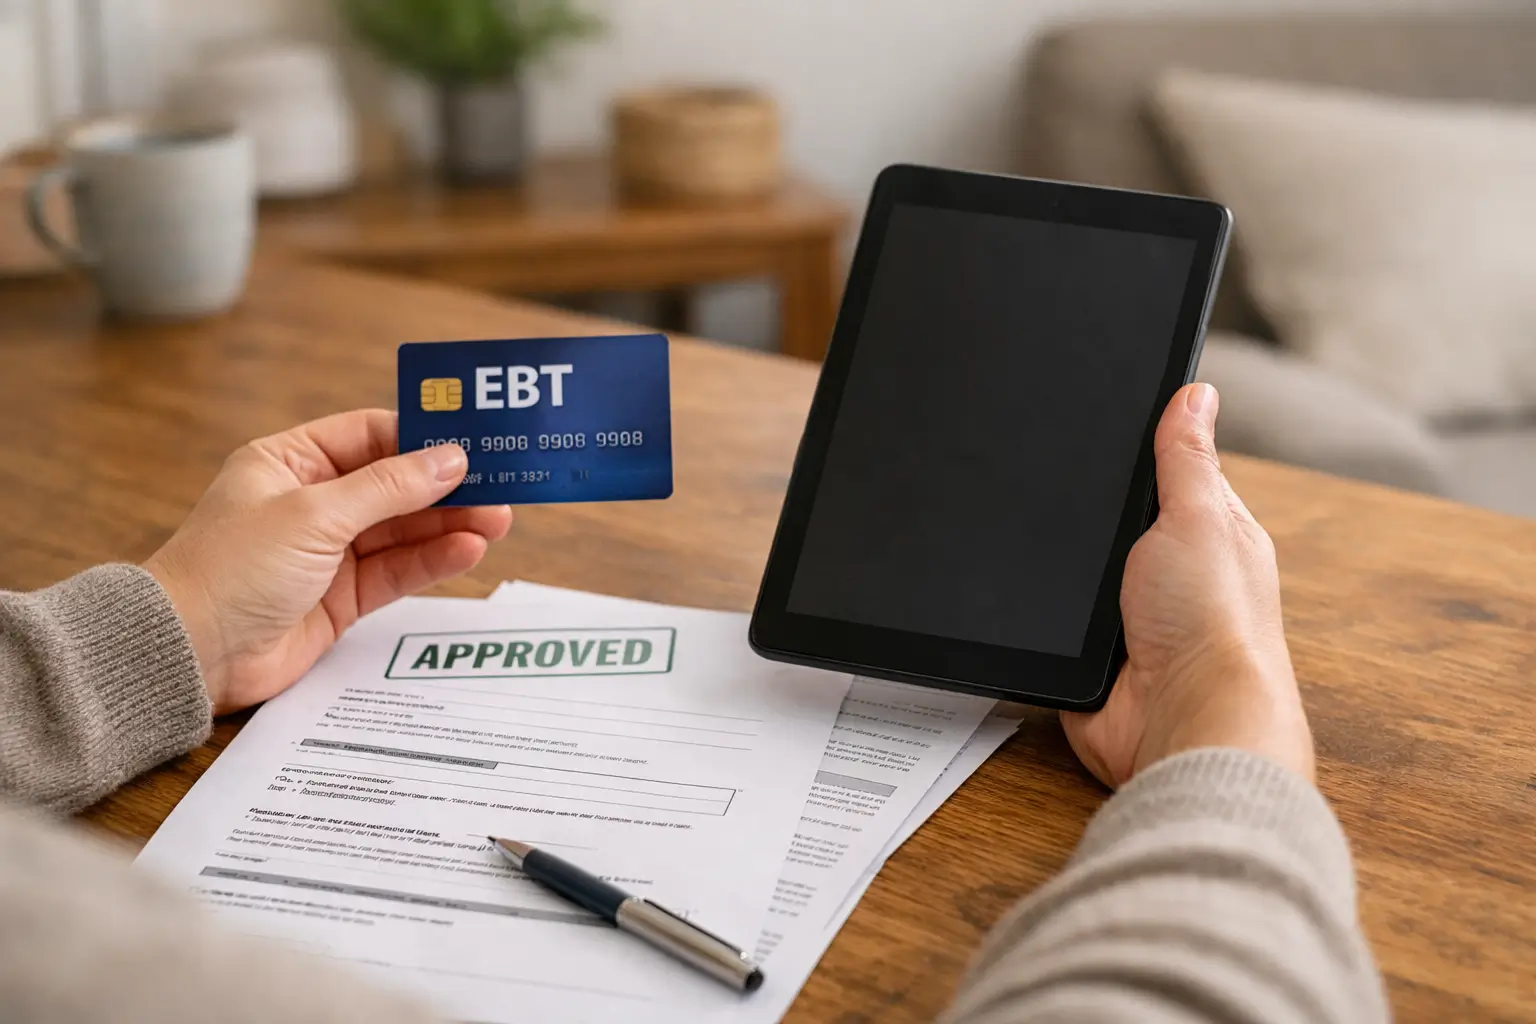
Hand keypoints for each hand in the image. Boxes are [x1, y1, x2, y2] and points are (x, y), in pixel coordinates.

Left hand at [144, 410, 511, 715]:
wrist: (191, 653)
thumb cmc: (230, 569)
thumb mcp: (314, 513)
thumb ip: (389, 487)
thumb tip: (450, 458)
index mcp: (290, 462)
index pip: (370, 436)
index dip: (422, 438)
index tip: (472, 441)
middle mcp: (312, 503)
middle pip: (396, 485)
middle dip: (448, 487)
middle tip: (501, 485)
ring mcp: (328, 552)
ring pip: (404, 530)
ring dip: (450, 524)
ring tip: (498, 520)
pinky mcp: (342, 597)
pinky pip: (398, 571)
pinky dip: (434, 560)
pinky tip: (469, 550)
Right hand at [1062, 383, 1312, 787]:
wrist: (1180, 720)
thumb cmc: (1214, 625)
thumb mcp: (1199, 516)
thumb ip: (1188, 458)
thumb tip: (1197, 393)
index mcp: (1207, 533)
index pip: (1165, 474)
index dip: (1134, 451)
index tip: (1096, 420)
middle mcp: (1170, 574)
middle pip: (1111, 522)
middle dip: (1087, 514)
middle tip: (1059, 492)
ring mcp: (1129, 618)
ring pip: (1076, 573)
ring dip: (1064, 572)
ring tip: (1055, 558)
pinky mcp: (1090, 658)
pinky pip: (1052, 624)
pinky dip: (1042, 618)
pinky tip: (1035, 606)